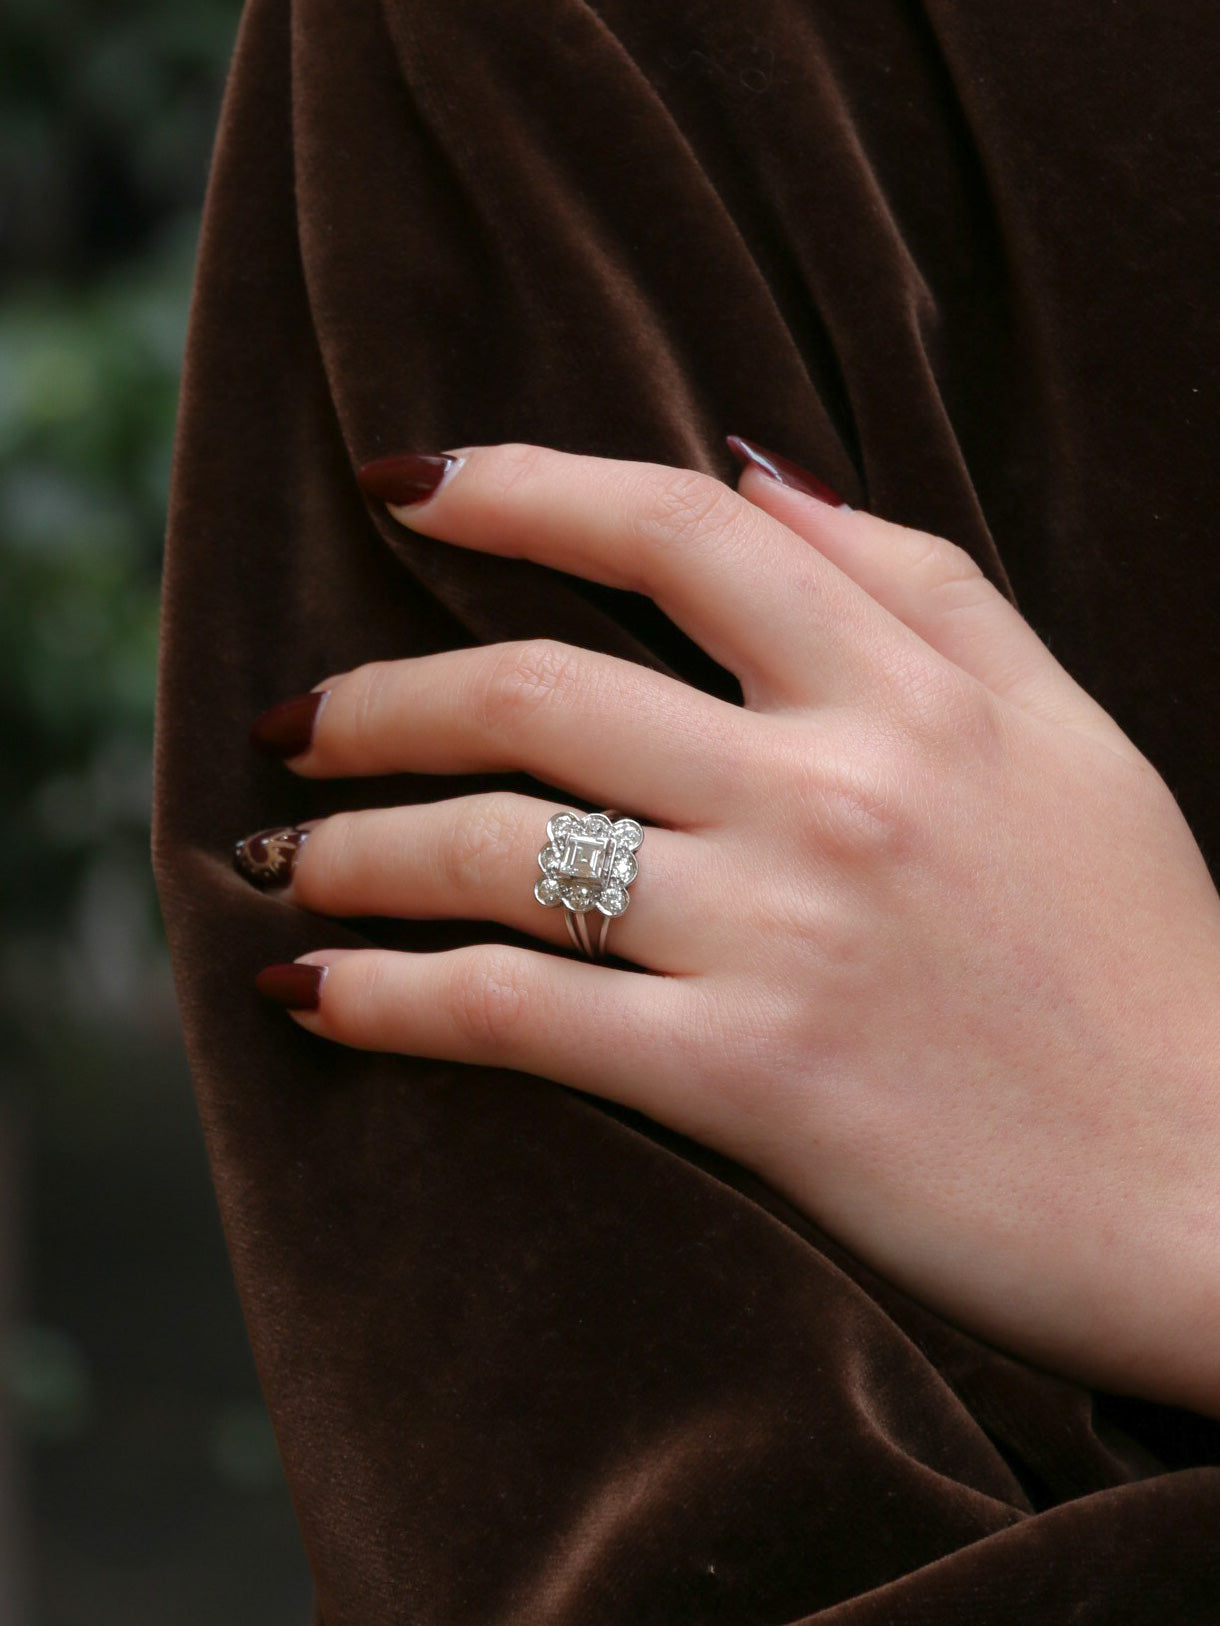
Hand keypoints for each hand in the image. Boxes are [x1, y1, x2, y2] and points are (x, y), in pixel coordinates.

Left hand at [239, 438, 1219, 1414]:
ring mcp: (782, 935)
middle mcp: (831, 792)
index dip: (520, 485)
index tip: (405, 482)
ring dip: (354, 845)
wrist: (1210, 1192)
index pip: (679, 531)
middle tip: (296, 721)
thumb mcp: (1065, 730)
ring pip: (499, 847)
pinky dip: (388, 997)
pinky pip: (517, 1015)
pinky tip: (311, 990)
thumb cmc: (1143, 956)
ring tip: (280, 856)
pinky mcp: (749, 1081)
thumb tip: (751, 467)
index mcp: (911, 693)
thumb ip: (920, 583)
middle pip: (539, 687)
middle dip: (380, 697)